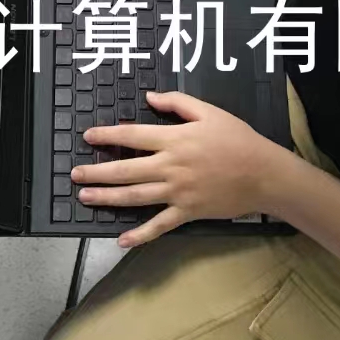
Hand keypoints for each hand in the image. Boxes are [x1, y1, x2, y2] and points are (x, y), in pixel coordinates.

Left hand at [71, 89, 300, 246]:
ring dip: (108, 198)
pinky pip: (160, 225)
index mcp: (174, 139)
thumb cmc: (238, 139)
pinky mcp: (187, 212)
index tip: (88, 137)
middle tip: (75, 174)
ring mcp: (177, 192)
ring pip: (135, 196)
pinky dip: (141, 234)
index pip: (132, 136)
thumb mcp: (209, 111)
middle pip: (126, 170)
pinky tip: (122, 240)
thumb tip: (150, 98)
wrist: (263, 173)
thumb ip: (177, 102)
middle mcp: (170, 166)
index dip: (107, 136)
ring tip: (86, 197)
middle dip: (97, 172)